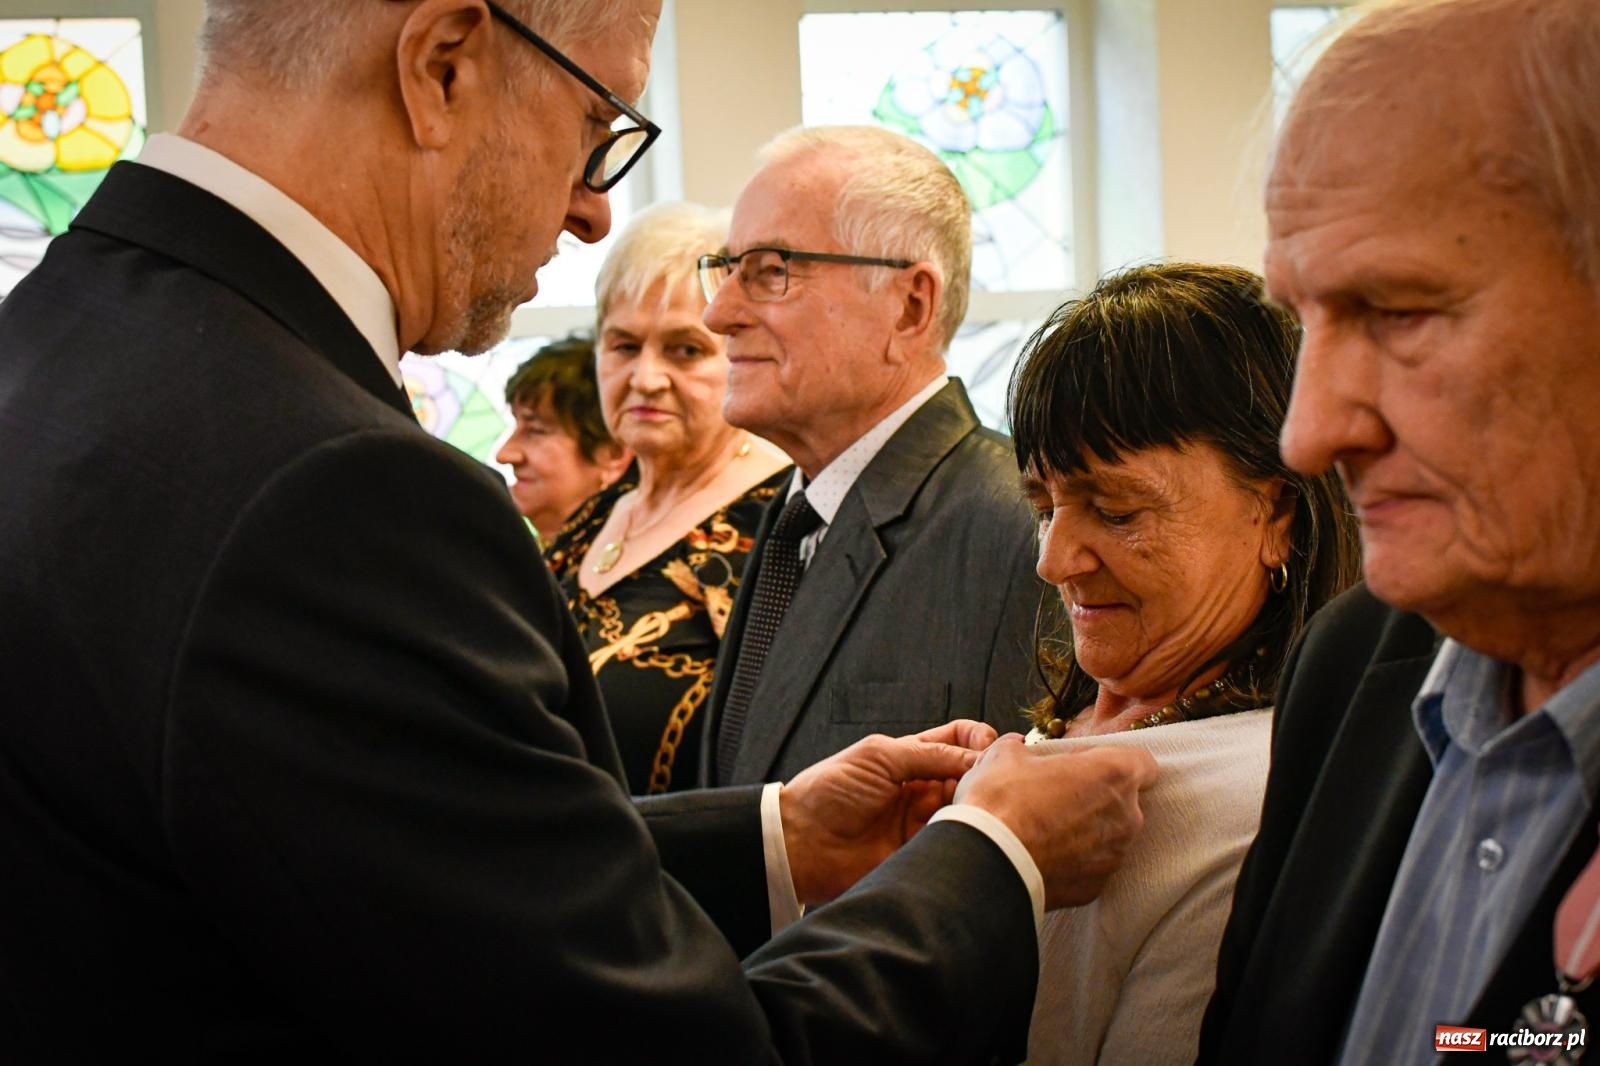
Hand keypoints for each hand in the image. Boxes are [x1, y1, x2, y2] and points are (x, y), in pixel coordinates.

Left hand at [780, 721, 997, 905]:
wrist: (800, 843)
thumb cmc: (828, 791)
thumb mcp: (879, 757)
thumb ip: (929, 754)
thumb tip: (977, 755)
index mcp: (911, 756)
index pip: (959, 739)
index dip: (979, 740)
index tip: (990, 749)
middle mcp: (922, 787)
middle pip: (971, 775)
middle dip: (984, 775)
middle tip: (985, 782)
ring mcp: (924, 821)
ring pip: (968, 809)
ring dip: (976, 807)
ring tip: (973, 808)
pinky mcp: (920, 852)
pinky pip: (953, 843)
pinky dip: (964, 837)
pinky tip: (963, 833)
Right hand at [957, 735, 1157, 908]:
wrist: (986, 862)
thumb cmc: (1001, 802)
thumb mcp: (1004, 756)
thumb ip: (1022, 748)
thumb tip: (1017, 748)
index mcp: (1112, 774)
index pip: (1142, 762)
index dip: (1113, 759)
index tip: (1085, 763)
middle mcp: (1126, 817)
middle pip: (1124, 800)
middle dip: (1097, 796)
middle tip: (1057, 795)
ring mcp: (1114, 856)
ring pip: (1109, 836)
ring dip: (1086, 830)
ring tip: (1046, 830)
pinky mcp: (1097, 887)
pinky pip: (1092, 866)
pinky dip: (1074, 861)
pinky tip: (1044, 855)